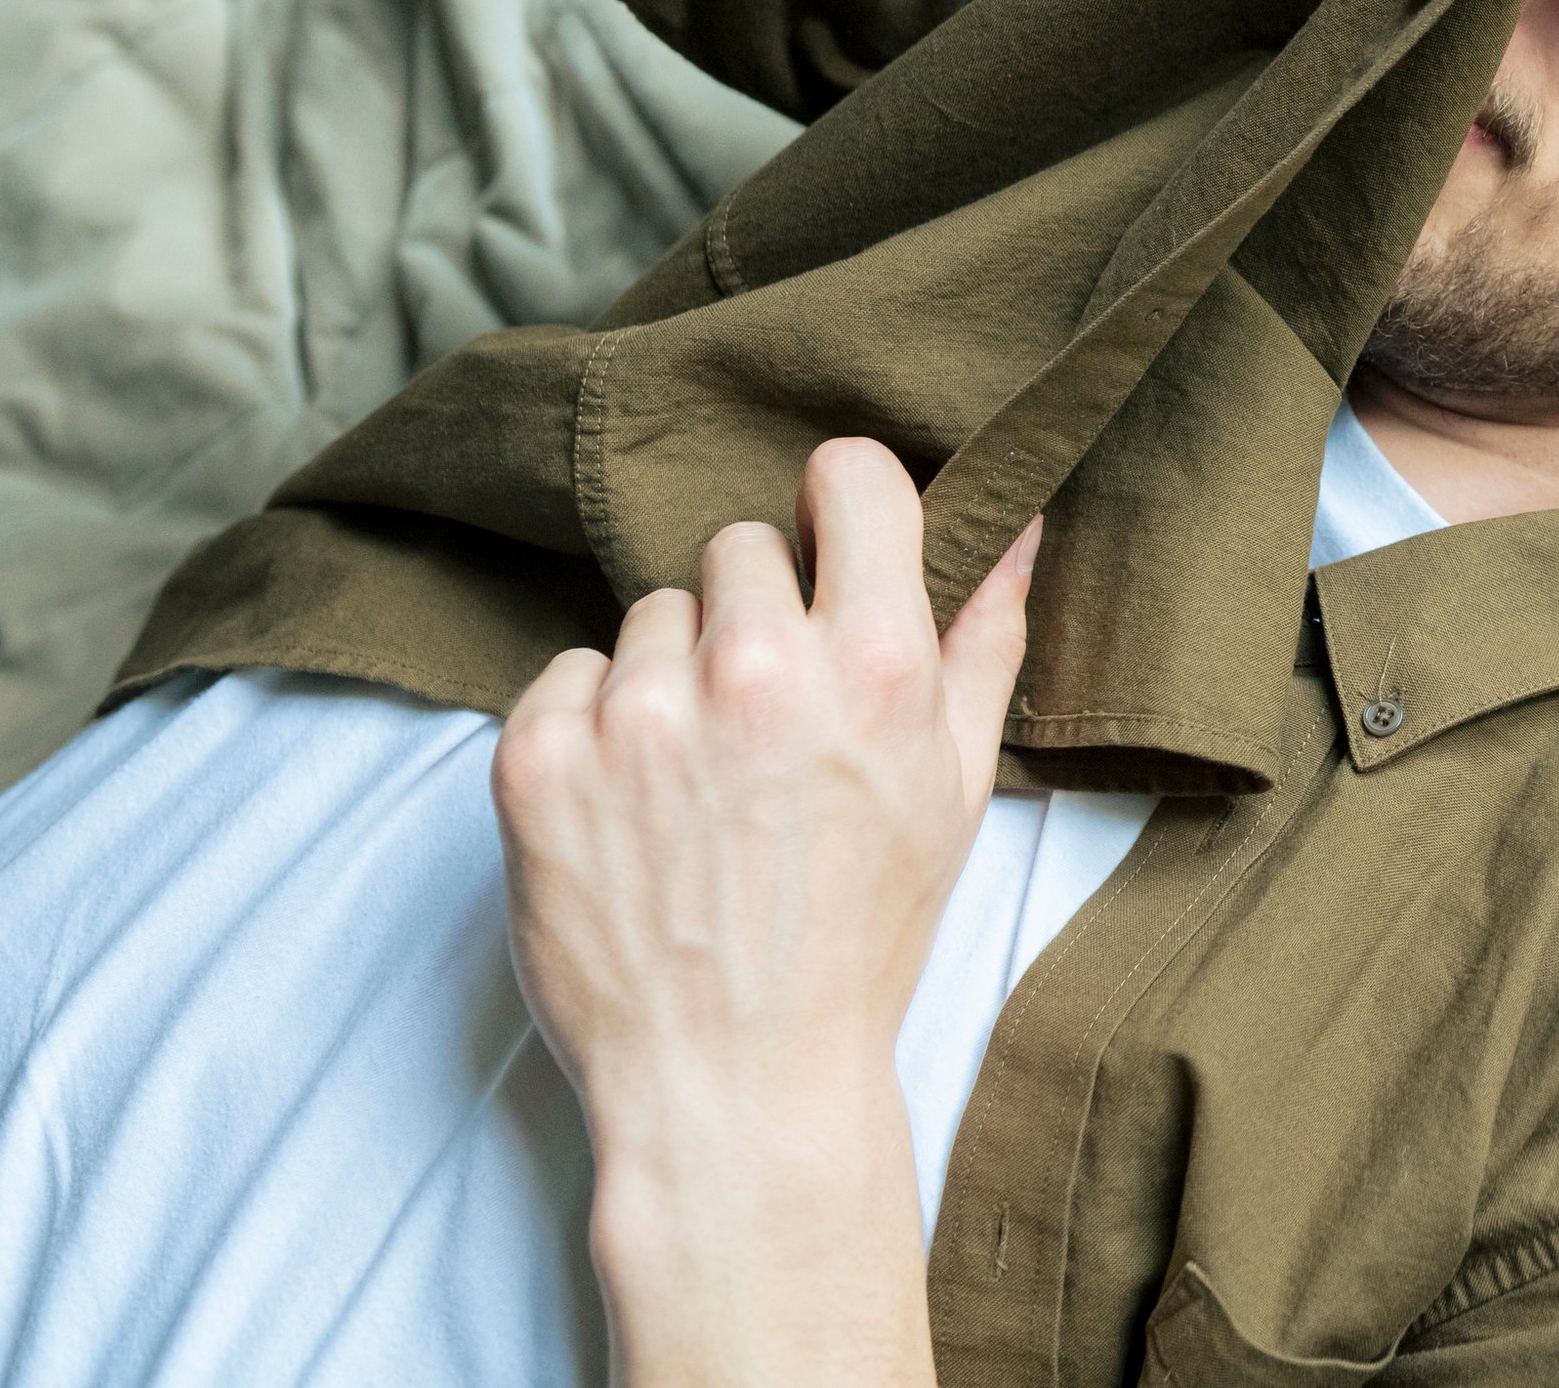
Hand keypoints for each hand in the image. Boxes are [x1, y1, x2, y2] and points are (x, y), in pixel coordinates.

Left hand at [492, 441, 1039, 1387]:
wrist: (733, 1081)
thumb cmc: (858, 938)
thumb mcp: (954, 789)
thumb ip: (984, 640)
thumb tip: (1019, 523)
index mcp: (875, 666)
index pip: (851, 477)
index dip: (842, 502)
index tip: (829, 542)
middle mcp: (756, 669)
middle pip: (738, 549)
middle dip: (753, 616)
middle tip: (763, 720)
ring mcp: (638, 712)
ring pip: (648, 616)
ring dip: (669, 678)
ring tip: (693, 782)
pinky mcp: (539, 758)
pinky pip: (564, 673)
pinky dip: (590, 728)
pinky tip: (628, 807)